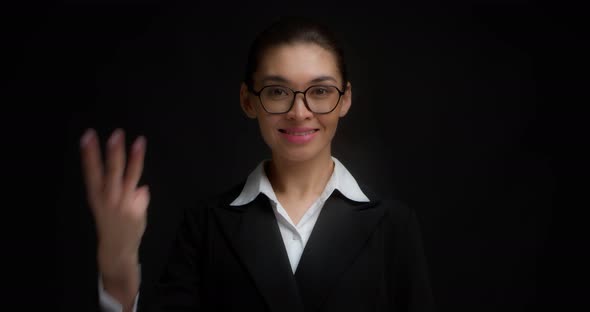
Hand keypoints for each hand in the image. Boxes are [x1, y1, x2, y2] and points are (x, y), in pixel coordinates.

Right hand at [80, 128, 148, 277]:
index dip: (90, 154)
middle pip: (111, 172)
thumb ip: (125, 195)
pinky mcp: (134, 211)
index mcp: (97, 196)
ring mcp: (122, 205)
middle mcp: (108, 199)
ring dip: (134, 159)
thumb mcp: (110, 207)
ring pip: (129, 178)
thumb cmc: (113, 227)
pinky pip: (142, 195)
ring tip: (139, 142)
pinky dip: (141, 194)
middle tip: (116, 134)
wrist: (116, 253)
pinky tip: (141, 191)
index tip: (88, 136)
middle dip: (114, 152)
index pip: (92, 171)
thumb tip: (142, 188)